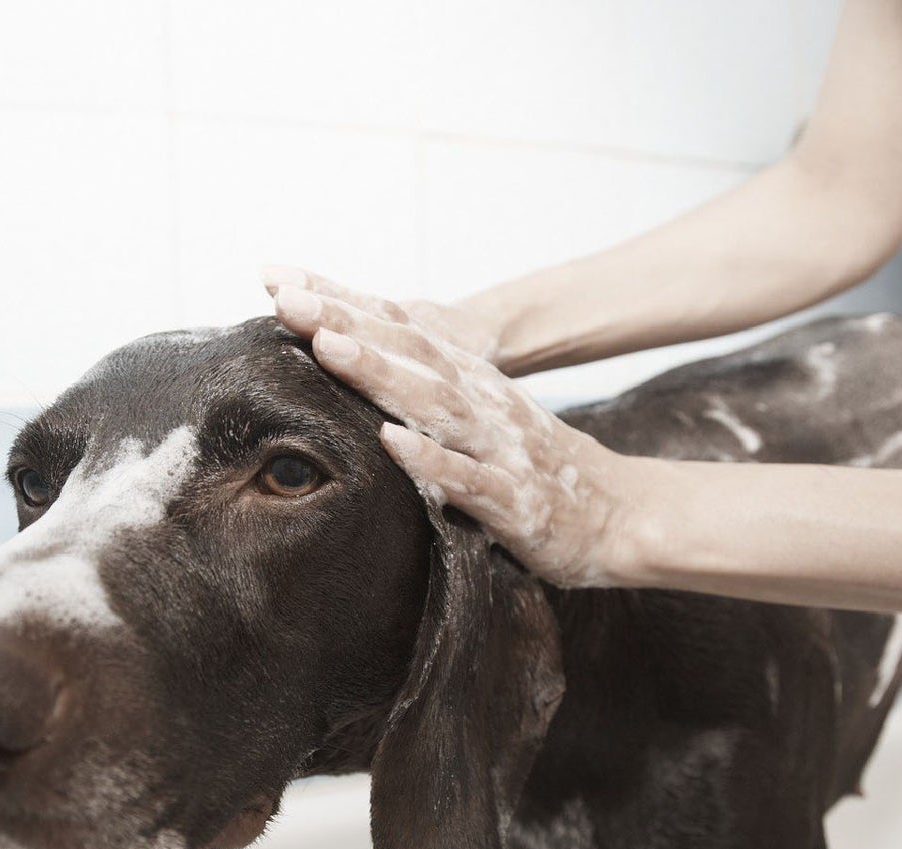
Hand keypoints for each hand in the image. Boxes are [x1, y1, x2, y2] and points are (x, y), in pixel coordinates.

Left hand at [261, 266, 656, 588]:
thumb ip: (427, 396)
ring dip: (381, 374)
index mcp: (469, 382)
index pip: (398, 330)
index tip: (279, 280)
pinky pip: (468, 479)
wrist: (622, 515)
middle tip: (288, 299)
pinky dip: (430, 460)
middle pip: (409, 353)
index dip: (341, 302)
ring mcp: (498, 448)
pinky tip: (391, 443)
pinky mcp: (514, 500)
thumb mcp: (480, 421)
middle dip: (347, 323)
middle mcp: (482, 403)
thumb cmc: (536, 470)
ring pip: (434, 404)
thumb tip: (356, 372)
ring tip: (329, 347)